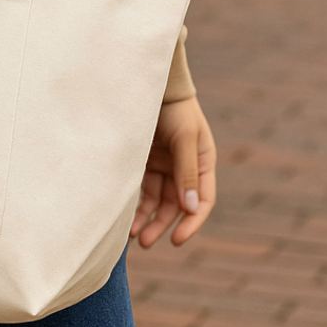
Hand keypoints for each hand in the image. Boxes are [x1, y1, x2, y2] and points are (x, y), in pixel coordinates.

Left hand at [130, 96, 216, 247]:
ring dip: (145, 218)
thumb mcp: (185, 138)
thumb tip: (190, 209)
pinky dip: (134, 204)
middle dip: (161, 225)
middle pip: (174, 206)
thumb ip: (186, 172)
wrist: (151, 85)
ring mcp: (162, 166)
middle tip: (145, 242)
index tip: (176, 240)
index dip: (191, 223)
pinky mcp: (142, 162)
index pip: (201, 202)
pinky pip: (139, 188)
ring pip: (155, 201)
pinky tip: (124, 217)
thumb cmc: (174, 108)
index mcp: (202, 164)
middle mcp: (183, 169)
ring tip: (131, 235)